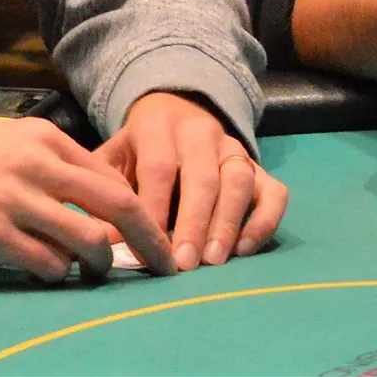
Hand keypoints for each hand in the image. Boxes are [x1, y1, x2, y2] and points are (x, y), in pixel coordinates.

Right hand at [0, 110, 174, 279]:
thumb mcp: (3, 140)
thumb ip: (46, 163)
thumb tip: (91, 200)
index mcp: (42, 137)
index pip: (112, 177)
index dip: (140, 211)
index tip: (152, 235)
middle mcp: (36, 163)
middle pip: (118, 206)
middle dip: (149, 241)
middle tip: (163, 266)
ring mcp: (16, 199)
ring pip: (89, 240)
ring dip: (99, 263)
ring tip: (89, 272)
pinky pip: (47, 264)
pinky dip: (56, 273)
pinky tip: (44, 270)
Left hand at [95, 91, 285, 270]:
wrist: (175, 112)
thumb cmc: (139, 149)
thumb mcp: (116, 157)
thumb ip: (108, 190)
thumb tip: (101, 237)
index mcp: (157, 125)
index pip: (158, 166)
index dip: (153, 207)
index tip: (145, 247)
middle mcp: (201, 132)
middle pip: (201, 176)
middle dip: (193, 223)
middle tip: (183, 264)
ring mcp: (235, 149)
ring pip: (240, 181)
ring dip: (227, 223)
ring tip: (214, 261)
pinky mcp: (261, 168)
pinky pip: (274, 193)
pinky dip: (264, 221)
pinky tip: (245, 250)